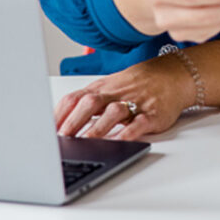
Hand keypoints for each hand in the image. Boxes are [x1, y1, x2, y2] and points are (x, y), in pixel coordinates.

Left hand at [55, 52, 195, 140]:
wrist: (174, 75)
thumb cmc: (138, 84)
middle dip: (75, 121)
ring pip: (114, 112)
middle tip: (62, 138)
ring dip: (99, 128)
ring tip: (86, 144)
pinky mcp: (153, 113)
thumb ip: (86, 104)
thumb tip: (56, 125)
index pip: (74, 98)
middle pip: (90, 102)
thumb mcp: (109, 87)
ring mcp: (135, 102)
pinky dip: (129, 132)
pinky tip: (120, 142)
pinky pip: (140, 122)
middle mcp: (116, 94)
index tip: (45, 131)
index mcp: (102, 88)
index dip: (58, 114)